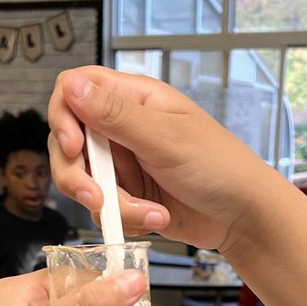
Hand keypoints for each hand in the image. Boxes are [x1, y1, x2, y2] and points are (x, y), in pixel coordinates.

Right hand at [48, 67, 272, 251]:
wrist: (244, 217)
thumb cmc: (221, 167)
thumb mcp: (165, 138)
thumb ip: (115, 114)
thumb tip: (72, 86)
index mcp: (134, 100)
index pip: (74, 90)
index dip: (63, 116)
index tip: (74, 146)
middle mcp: (123, 129)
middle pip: (68, 143)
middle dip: (77, 175)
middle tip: (97, 197)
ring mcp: (124, 164)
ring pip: (83, 182)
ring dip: (111, 205)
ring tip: (148, 212)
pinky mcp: (128, 196)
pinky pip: (103, 209)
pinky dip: (124, 219)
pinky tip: (156, 217)